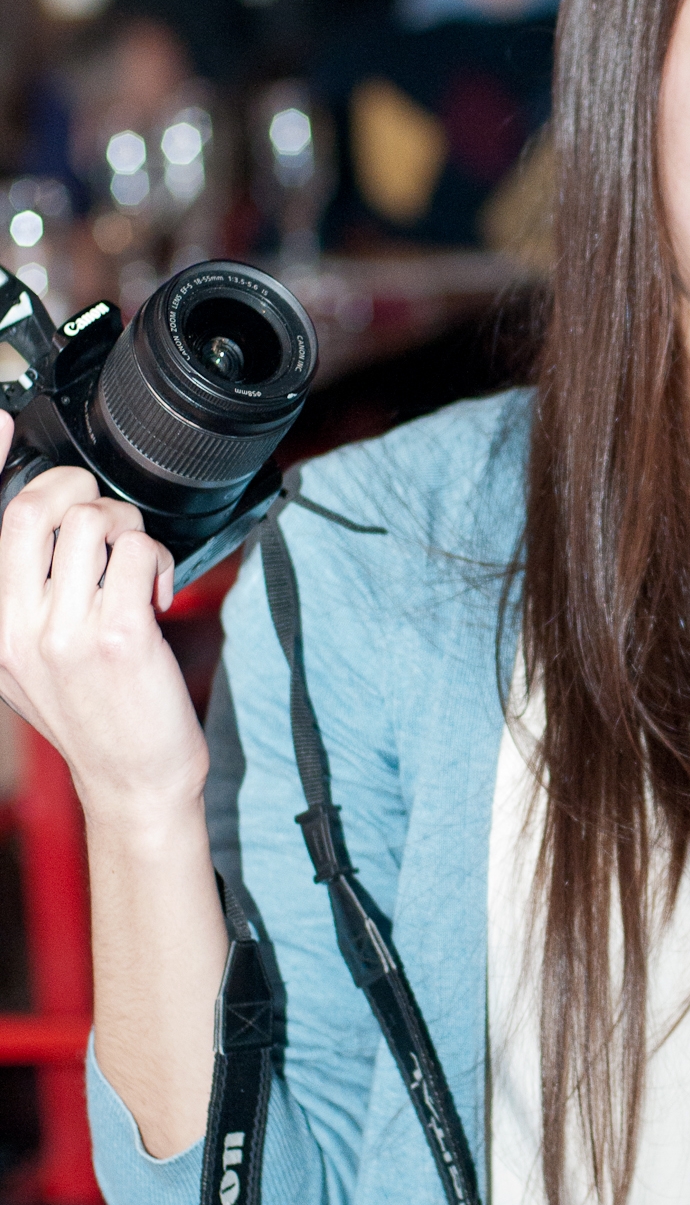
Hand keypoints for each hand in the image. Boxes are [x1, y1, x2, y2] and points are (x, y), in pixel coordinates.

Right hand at [0, 420, 207, 826]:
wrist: (133, 781)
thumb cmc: (96, 717)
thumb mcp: (34, 661)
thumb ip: (30, 597)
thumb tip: (49, 527)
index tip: (1, 423)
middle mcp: (15, 627)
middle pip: (31, 509)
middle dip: (79, 489)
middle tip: (106, 516)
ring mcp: (63, 631)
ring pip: (95, 522)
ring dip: (132, 531)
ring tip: (139, 569)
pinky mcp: (117, 635)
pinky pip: (136, 552)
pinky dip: (158, 560)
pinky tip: (158, 592)